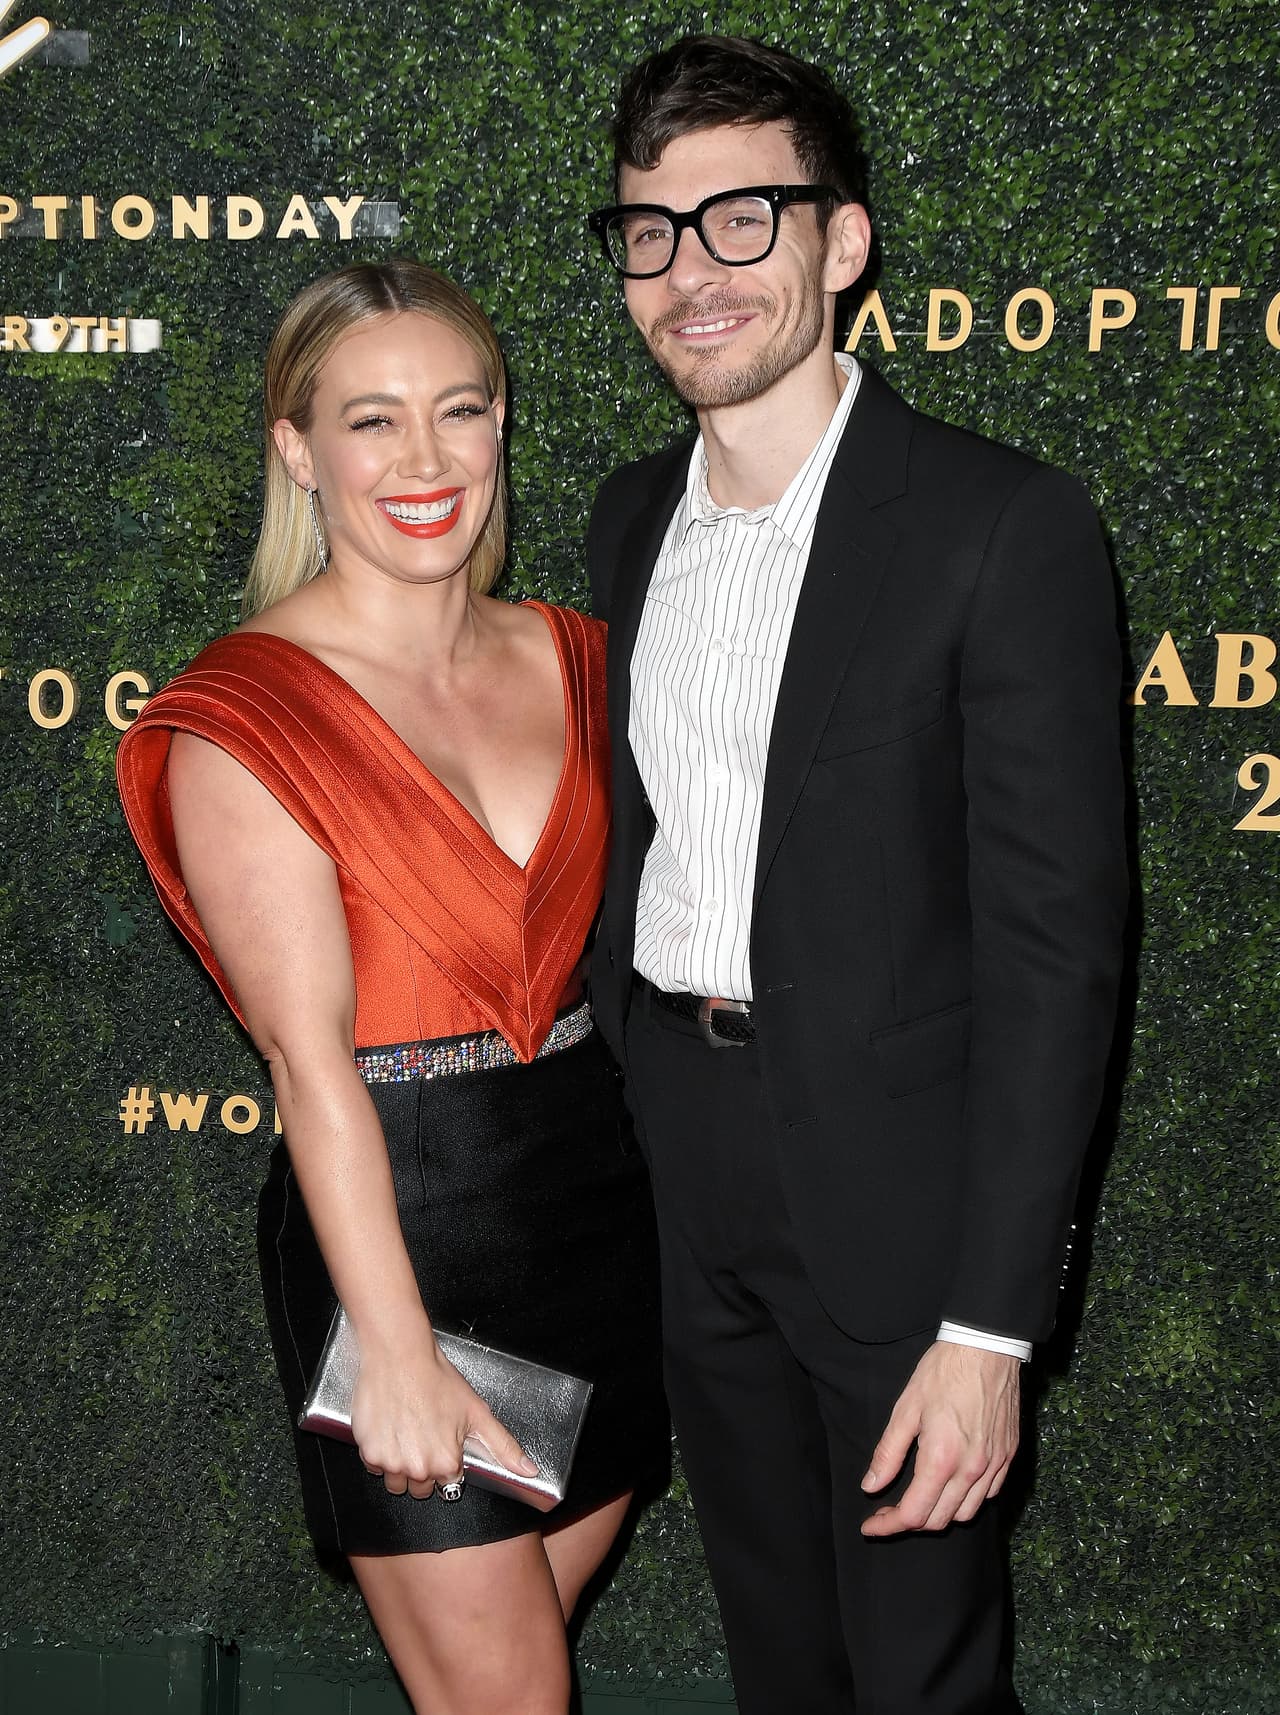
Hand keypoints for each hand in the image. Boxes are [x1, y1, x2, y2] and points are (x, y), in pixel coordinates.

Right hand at [351, 1335, 537, 1499]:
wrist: (399, 1354)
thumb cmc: (437, 1379)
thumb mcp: (477, 1412)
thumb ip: (504, 1447)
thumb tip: (529, 1471)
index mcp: (445, 1463)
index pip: (448, 1483)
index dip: (448, 1462)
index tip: (443, 1443)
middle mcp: (417, 1468)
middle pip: (421, 1487)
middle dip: (424, 1467)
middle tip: (425, 1435)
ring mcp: (389, 1462)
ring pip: (396, 1480)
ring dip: (401, 1464)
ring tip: (408, 1432)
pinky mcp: (367, 1451)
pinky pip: (375, 1465)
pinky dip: (381, 1452)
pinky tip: (392, 1428)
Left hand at [860, 1342, 1019, 1536]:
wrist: (987, 1348)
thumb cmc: (943, 1373)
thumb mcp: (905, 1409)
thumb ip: (888, 1453)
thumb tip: (870, 1486)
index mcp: (942, 1459)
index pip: (913, 1514)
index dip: (887, 1526)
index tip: (870, 1525)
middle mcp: (971, 1470)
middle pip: (939, 1521)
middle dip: (909, 1523)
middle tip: (887, 1511)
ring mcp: (994, 1465)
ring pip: (965, 1514)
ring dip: (938, 1515)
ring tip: (918, 1499)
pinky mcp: (1008, 1457)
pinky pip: (987, 1496)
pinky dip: (965, 1501)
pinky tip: (950, 1485)